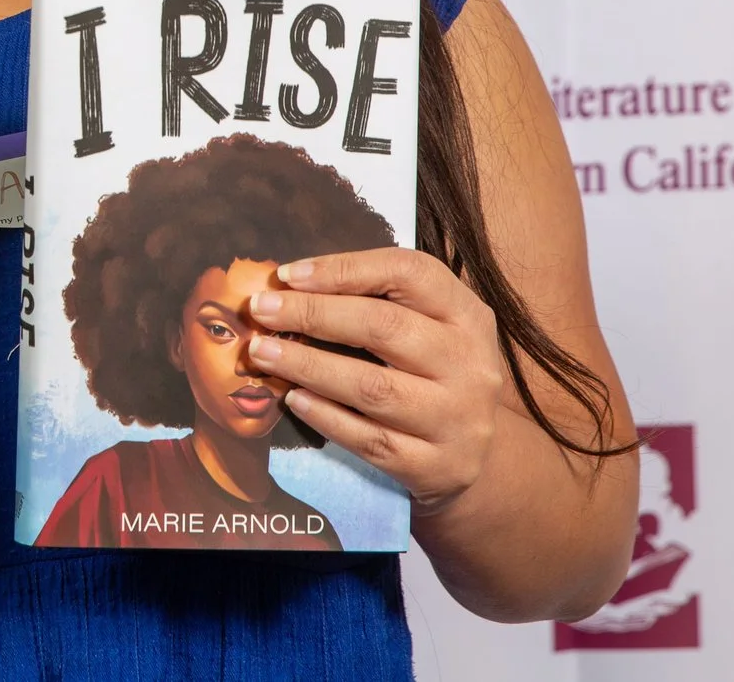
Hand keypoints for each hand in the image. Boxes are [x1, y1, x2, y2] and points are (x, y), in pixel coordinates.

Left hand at [243, 248, 505, 514]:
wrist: (473, 454)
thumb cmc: (432, 372)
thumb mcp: (427, 326)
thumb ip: (376, 300)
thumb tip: (291, 285)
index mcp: (468, 315)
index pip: (409, 273)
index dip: (345, 268)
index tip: (289, 274)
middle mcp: (471, 365)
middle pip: (384, 327)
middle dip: (313, 314)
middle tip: (261, 309)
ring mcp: (457, 419)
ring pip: (372, 388)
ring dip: (308, 366)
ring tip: (263, 352)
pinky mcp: (436, 465)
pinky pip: (370, 439)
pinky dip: (325, 416)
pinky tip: (293, 398)